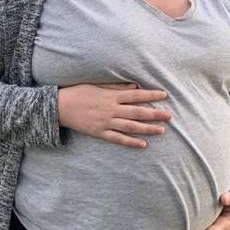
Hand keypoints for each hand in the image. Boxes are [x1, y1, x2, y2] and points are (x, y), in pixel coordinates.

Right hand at [56, 82, 170, 148]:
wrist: (60, 107)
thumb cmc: (79, 93)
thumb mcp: (97, 85)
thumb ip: (117, 87)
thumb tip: (135, 86)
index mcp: (111, 96)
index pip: (135, 95)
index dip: (150, 95)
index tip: (164, 95)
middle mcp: (110, 109)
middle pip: (136, 112)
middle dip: (154, 114)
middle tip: (169, 115)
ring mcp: (105, 122)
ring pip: (130, 126)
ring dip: (146, 128)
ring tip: (161, 130)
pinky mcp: (100, 132)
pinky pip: (117, 138)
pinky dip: (130, 142)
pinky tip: (143, 144)